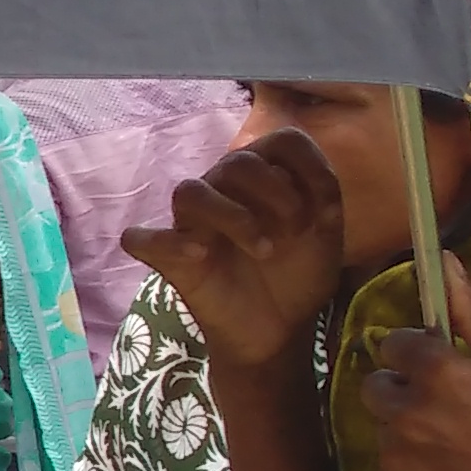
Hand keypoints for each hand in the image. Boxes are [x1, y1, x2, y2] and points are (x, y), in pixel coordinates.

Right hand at [126, 133, 349, 369]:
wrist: (280, 329)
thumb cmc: (298, 276)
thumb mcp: (327, 237)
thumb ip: (323, 201)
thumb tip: (305, 183)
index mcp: (265, 179)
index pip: (281, 141)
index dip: (310, 166)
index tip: (328, 208)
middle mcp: (225, 191)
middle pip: (237, 162)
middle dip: (276, 194)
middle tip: (294, 233)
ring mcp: (194, 224)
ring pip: (190, 191)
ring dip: (232, 215)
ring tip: (264, 250)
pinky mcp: (169, 258)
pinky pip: (141, 239)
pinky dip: (166, 242)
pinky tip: (199, 255)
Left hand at [368, 259, 470, 470]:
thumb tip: (446, 263)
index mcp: (440, 374)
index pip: (394, 343)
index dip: (420, 352)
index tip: (445, 365)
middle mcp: (406, 413)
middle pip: (376, 384)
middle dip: (405, 388)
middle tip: (450, 406)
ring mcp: (394, 457)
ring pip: (381, 426)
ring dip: (407, 427)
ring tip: (457, 444)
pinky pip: (387, 465)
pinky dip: (410, 465)